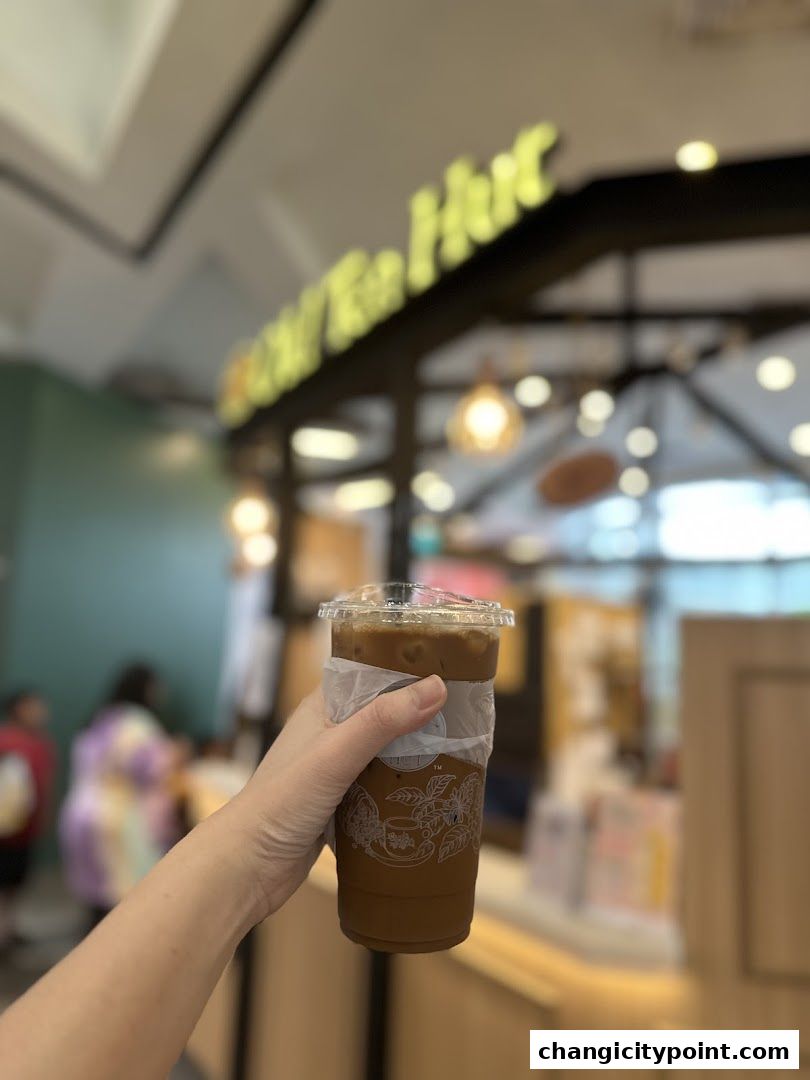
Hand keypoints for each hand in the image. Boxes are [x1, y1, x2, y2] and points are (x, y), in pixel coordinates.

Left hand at [215, 675, 446, 923]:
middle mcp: (328, 734)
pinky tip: (429, 793)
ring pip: (383, 753)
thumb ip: (383, 720)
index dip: (406, 669)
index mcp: (322, 707)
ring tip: (458, 752)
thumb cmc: (282, 802)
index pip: (370, 674)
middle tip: (466, 716)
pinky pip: (379, 787)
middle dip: (419, 715)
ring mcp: (333, 770)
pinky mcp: (339, 804)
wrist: (246, 867)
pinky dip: (402, 787)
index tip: (449, 667)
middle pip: (383, 714)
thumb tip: (436, 686)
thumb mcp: (337, 754)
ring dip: (413, 754)